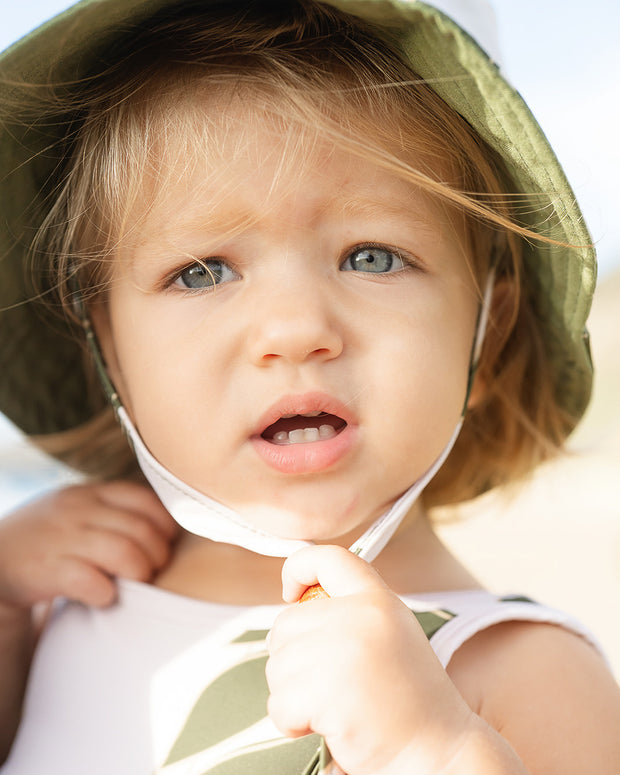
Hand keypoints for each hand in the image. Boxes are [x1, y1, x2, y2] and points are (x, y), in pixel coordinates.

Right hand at [0, 481, 177, 611]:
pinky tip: (103, 597)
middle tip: (153, 571)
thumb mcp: (79, 508)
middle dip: (157, 557)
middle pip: (142, 531)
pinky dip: (106, 594)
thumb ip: (117, 509)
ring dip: (139, 574)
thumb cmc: (51, 535)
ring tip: (135, 584)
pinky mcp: (45, 570)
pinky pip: (91, 581)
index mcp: (91, 492)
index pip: (146, 501)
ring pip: (124, 553)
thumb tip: (172, 525)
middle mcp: (78, 509)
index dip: (165, 526)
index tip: (164, 544)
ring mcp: (62, 538)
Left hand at [266, 545, 477, 774]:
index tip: (289, 592)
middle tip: (326, 684)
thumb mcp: (389, 633)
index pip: (328, 558)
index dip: (298, 568)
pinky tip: (326, 726)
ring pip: (277, 666)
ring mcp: (343, 652)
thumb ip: (351, 612)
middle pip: (286, 622)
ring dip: (293, 695)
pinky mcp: (328, 693)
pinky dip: (292, 722)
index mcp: (377, 599)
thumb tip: (294, 604)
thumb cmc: (409, 699)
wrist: (438, 752)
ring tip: (333, 706)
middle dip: (292, 658)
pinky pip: (279, 704)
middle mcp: (360, 617)